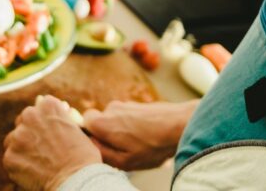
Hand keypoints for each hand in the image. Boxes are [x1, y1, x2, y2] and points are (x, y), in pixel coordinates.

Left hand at [3, 95, 101, 190]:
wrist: (76, 180)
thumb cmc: (82, 156)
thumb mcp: (75, 127)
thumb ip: (59, 116)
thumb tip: (43, 102)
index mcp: (48, 106)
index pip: (41, 107)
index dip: (47, 121)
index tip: (52, 132)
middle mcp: (30, 116)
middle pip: (24, 120)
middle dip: (31, 131)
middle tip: (43, 148)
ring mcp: (18, 137)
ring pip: (13, 139)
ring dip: (22, 147)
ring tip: (38, 161)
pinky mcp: (9, 156)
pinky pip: (10, 158)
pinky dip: (19, 165)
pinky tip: (33, 171)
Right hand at [82, 99, 198, 170]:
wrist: (181, 125)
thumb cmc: (152, 146)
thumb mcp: (124, 161)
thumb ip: (102, 153)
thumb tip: (91, 145)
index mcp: (103, 122)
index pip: (84, 121)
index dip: (92, 135)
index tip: (104, 145)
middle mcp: (111, 108)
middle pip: (101, 122)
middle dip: (109, 135)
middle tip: (125, 148)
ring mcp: (126, 104)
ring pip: (117, 120)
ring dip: (124, 131)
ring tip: (141, 144)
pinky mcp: (139, 104)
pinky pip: (130, 117)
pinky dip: (135, 127)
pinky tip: (149, 136)